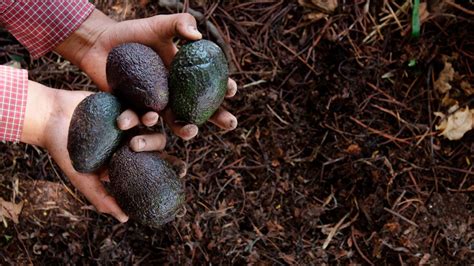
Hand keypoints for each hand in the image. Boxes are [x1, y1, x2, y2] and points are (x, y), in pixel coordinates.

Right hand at [20, 81, 166, 221]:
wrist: (49, 117)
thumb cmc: (64, 150)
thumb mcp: (82, 177)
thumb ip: (101, 196)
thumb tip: (124, 219)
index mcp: (126, 157)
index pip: (154, 163)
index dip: (171, 166)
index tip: (182, 172)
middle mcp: (129, 139)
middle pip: (156, 142)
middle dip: (155, 144)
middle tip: (138, 145)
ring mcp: (128, 120)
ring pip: (149, 122)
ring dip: (148, 124)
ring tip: (133, 125)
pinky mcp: (122, 101)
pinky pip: (138, 104)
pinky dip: (139, 110)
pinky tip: (137, 114)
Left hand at [55, 9, 237, 140]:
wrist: (100, 44)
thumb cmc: (133, 33)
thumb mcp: (158, 25)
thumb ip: (179, 23)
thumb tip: (198, 36)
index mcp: (184, 76)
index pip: (211, 84)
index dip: (225, 89)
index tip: (232, 90)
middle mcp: (174, 94)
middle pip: (201, 110)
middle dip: (218, 118)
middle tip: (230, 123)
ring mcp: (155, 105)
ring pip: (174, 123)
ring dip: (185, 130)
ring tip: (188, 130)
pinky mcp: (134, 111)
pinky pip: (140, 122)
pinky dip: (141, 123)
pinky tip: (143, 120)